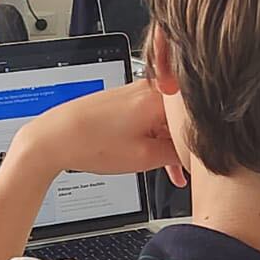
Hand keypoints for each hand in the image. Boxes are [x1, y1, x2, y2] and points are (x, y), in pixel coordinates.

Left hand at [14, 81, 185, 186]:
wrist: (56, 137)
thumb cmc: (91, 143)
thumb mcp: (144, 157)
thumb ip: (177, 154)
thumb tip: (196, 154)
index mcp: (159, 97)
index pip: (196, 118)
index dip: (202, 141)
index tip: (204, 160)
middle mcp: (149, 88)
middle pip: (183, 116)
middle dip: (187, 143)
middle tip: (191, 168)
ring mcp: (136, 92)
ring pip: (167, 119)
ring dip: (171, 143)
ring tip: (171, 170)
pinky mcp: (125, 100)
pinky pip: (152, 117)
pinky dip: (156, 137)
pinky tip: (155, 158)